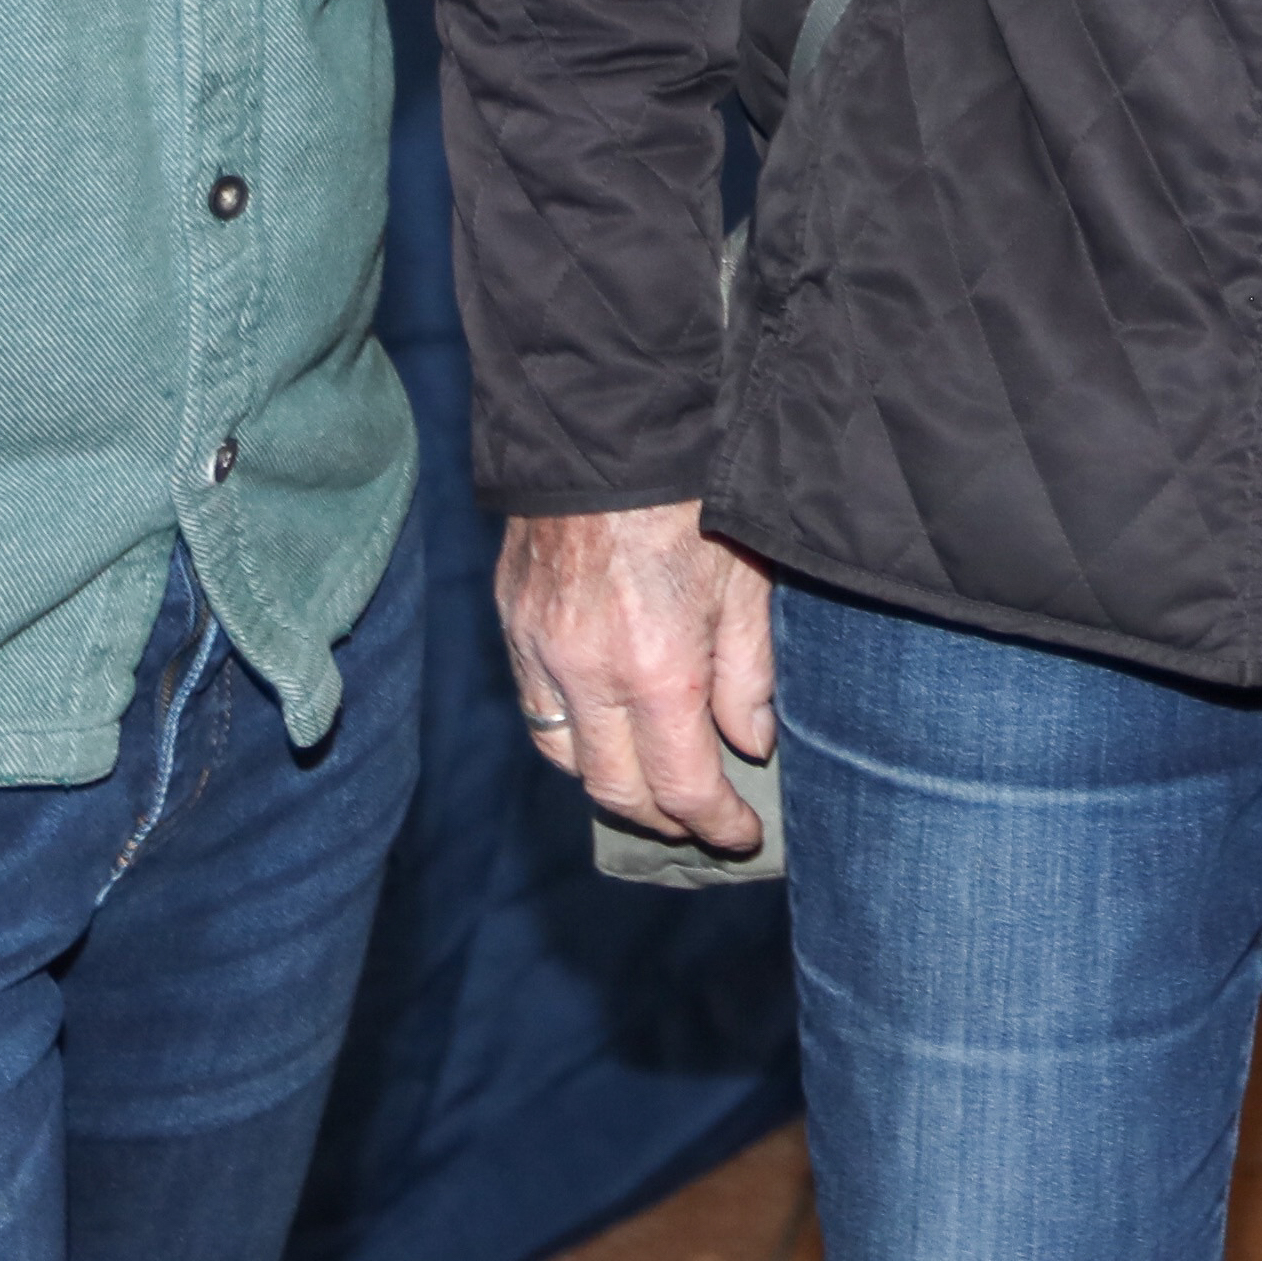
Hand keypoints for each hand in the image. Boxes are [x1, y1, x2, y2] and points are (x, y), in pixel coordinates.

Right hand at [499, 499, 774, 853]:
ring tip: (653, 785)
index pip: (681, 786)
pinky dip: (570, 735)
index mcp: (656, 670)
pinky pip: (534, 709)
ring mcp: (539, 651)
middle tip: (701, 820)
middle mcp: (587, 675)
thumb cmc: (696, 497)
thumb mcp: (747, 585)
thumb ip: (748, 676)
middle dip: (663, 819)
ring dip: (609, 784)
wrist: (610, 426)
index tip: (741, 834)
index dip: (716, 824)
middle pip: (616, 791)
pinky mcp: (512, 624)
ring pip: (563, 758)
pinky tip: (605, 730)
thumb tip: (750, 743)